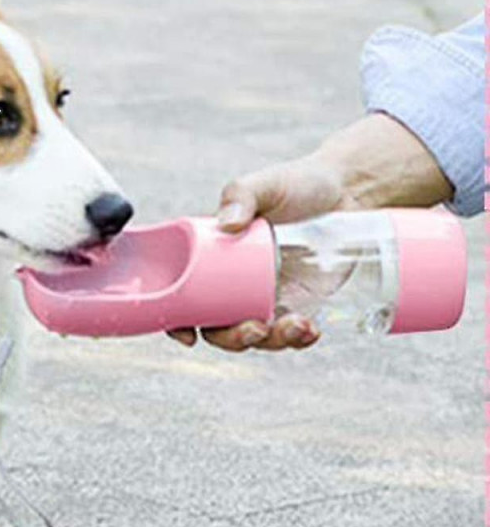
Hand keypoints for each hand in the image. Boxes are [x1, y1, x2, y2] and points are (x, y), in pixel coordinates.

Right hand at [169, 113, 453, 351]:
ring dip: (270, 342)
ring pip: (255, 336)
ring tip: (296, 325)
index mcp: (212, 257)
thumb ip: (241, 196)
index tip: (188, 335)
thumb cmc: (297, 183)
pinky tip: (312, 330)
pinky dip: (299, 339)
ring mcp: (264, 297)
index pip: (184, 295)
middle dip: (232, 339)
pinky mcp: (297, 304)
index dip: (178, 321)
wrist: (347, 191)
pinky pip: (290, 334)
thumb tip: (227, 224)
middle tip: (255, 328)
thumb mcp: (265, 184)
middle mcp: (232, 283)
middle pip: (217, 327)